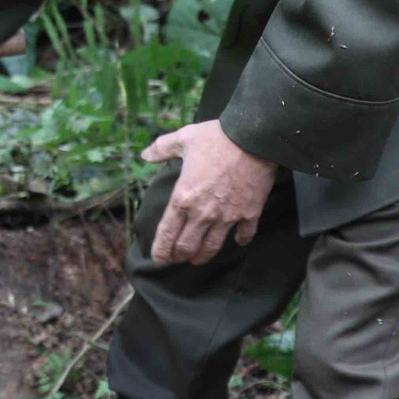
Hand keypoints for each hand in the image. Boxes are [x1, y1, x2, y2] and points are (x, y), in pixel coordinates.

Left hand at [139, 120, 276, 265]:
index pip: (167, 232)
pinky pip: (244, 235)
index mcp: (183, 197)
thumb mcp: (184, 138)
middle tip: (177, 258)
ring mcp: (227, 216)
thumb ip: (162, 148)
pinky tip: (238, 241)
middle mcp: (203, 213)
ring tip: (198, 259)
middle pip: (187, 246)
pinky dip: (240, 240)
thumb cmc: (216, 138)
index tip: (158, 258)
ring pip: (212, 247)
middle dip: (179, 256)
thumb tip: (145, 155)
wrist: (253, 139)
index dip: (161, 249)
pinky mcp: (249, 214)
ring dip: (203, 256)